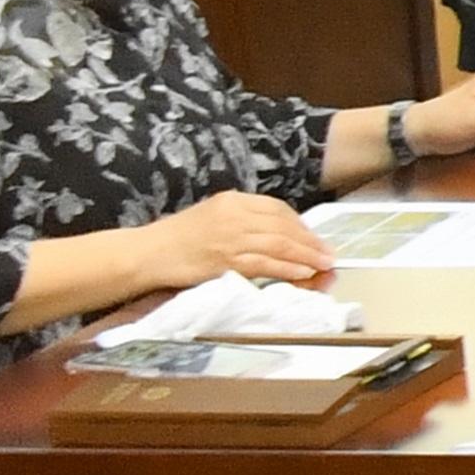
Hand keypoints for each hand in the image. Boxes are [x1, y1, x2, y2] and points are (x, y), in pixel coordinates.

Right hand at [134, 193, 330, 293]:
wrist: (145, 254)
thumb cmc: (176, 240)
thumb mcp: (212, 218)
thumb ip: (242, 222)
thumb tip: (277, 237)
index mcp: (232, 200)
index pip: (278, 209)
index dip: (301, 226)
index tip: (314, 239)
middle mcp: (234, 214)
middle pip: (284, 227)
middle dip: (311, 243)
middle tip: (329, 255)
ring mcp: (230, 237)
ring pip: (279, 245)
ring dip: (306, 257)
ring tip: (324, 266)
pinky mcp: (224, 260)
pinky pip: (264, 263)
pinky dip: (287, 269)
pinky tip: (302, 274)